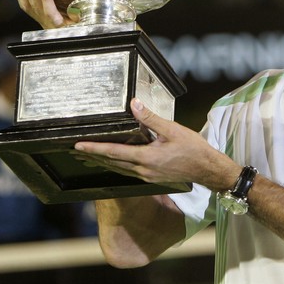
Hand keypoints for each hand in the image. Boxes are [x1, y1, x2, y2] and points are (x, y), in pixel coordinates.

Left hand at [73, 98, 240, 190]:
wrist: (207, 170)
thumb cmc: (193, 149)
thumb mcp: (173, 130)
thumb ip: (151, 119)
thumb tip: (134, 105)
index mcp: (147, 158)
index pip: (114, 152)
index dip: (95, 148)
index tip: (78, 145)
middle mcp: (143, 170)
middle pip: (112, 163)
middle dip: (94, 156)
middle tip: (76, 150)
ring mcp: (147, 176)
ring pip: (119, 169)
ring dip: (103, 162)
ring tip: (89, 155)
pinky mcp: (152, 178)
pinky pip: (128, 172)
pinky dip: (116, 165)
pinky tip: (113, 162)